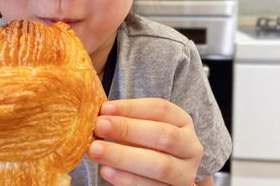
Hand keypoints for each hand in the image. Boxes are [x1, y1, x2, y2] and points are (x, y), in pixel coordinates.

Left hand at [88, 98, 202, 185]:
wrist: (156, 172)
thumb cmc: (145, 141)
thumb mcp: (141, 126)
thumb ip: (125, 119)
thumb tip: (100, 114)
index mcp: (182, 122)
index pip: (160, 109)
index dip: (131, 107)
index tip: (105, 108)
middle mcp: (190, 147)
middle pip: (163, 135)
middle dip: (128, 129)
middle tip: (99, 126)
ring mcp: (185, 174)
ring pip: (160, 165)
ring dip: (123, 157)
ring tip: (95, 149)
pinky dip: (126, 179)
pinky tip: (106, 170)